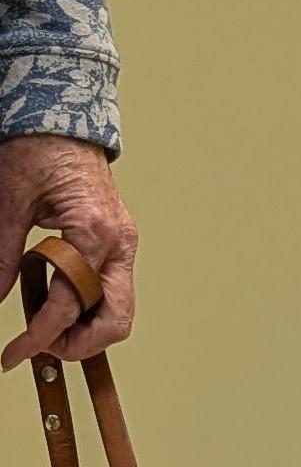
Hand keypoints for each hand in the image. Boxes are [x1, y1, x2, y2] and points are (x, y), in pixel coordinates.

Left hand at [0, 135, 137, 368]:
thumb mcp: (9, 200)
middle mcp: (118, 243)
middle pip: (115, 321)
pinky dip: (87, 307)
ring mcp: (124, 245)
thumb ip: (2, 255)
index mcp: (93, 231)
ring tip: (47, 326)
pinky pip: (111, 291)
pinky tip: (58, 300)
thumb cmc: (38, 143)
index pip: (69, 305)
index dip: (40, 336)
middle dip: (80, 344)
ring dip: (86, 329)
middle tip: (42, 348)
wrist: (61, 112)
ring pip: (118, 312)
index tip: (15, 353)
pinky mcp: (119, 244)